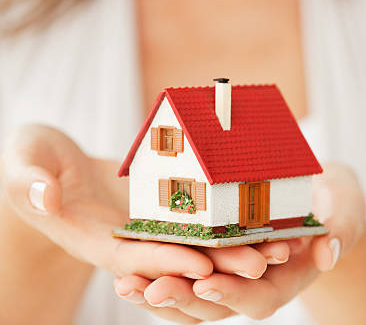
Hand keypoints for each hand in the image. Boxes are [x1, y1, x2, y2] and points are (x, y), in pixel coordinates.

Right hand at [0, 125, 288, 297]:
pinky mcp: (164, 212)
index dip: (166, 263)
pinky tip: (266, 220)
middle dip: (219, 263)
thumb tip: (43, 196)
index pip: (133, 259)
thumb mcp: (24, 162)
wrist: (54, 162)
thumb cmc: (32, 160)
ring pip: (198, 244)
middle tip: (264, 260)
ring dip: (237, 249)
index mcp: (92, 239)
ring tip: (280, 246)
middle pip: (177, 259)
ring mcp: (148, 229)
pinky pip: (201, 221)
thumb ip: (29, 181)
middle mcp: (126, 242)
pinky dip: (231, 224)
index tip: (203, 265)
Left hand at [113, 163, 365, 322]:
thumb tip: (328, 254)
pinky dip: (156, 271)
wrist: (320, 195)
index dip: (234, 294)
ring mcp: (232, 271)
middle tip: (150, 290)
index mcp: (288, 277)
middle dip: (183, 299)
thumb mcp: (347, 206)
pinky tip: (127, 268)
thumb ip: (343, 228)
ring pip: (191, 293)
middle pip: (216, 303)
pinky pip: (183, 269)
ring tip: (125, 286)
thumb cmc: (338, 199)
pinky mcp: (213, 254)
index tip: (206, 284)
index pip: (259, 296)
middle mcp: (256, 282)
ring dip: (158, 292)